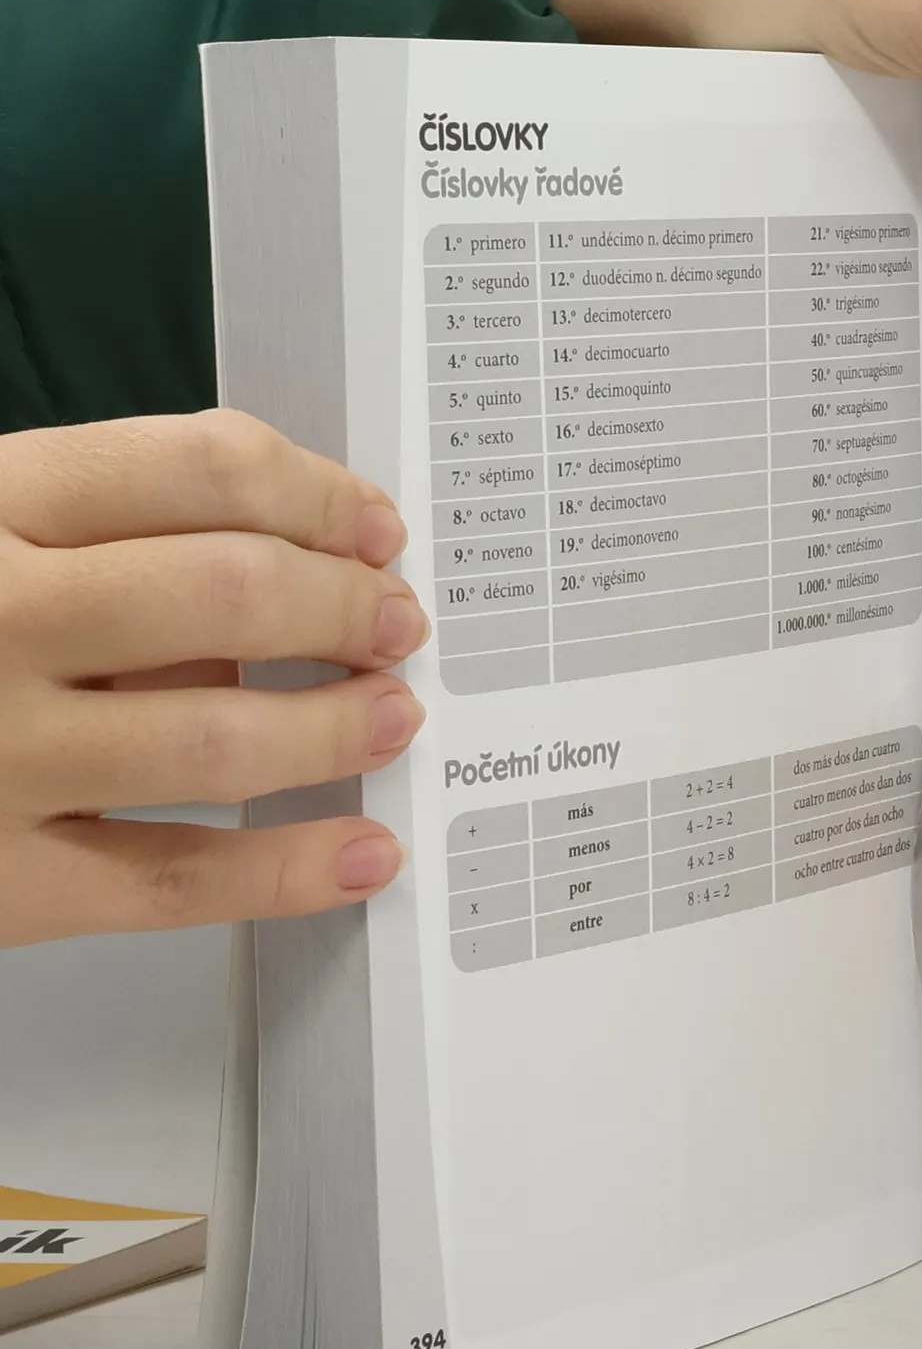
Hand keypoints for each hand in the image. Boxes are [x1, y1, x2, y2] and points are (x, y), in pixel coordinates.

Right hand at [0, 409, 429, 946]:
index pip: (194, 467)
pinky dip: (289, 871)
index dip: (318, 494)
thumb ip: (98, 546)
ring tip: (393, 716)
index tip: (372, 525)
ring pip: (220, 741)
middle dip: (348, 606)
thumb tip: (286, 573)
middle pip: (231, 592)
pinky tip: (360, 854)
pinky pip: (175, 880)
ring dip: (339, 726)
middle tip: (397, 623)